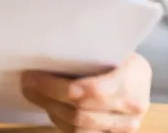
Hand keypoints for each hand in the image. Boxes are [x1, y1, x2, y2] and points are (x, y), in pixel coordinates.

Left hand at [20, 52, 151, 132]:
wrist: (139, 73)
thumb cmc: (119, 54)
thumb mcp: (110, 44)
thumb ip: (86, 51)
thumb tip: (45, 52)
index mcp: (134, 76)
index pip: (91, 91)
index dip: (54, 87)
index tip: (32, 76)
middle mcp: (133, 106)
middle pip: (81, 114)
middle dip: (47, 99)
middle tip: (28, 84)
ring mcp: (126, 126)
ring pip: (80, 130)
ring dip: (52, 113)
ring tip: (37, 96)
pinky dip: (63, 124)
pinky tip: (53, 109)